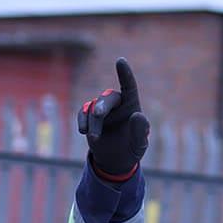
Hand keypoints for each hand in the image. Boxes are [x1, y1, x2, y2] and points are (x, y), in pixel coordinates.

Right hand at [77, 57, 149, 178]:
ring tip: (96, 139)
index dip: (125, 74)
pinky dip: (82, 120)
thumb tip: (137, 115)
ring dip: (94, 123)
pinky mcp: (89, 116)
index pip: (129, 86)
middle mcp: (117, 104)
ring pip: (94, 108)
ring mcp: (102, 109)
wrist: (115, 161)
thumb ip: (140, 131)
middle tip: (98, 115)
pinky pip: (83, 113)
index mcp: (132, 106)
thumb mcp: (139, 145)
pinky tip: (83, 131)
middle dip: (102, 106)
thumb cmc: (131, 149)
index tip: (120, 61)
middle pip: (108, 98)